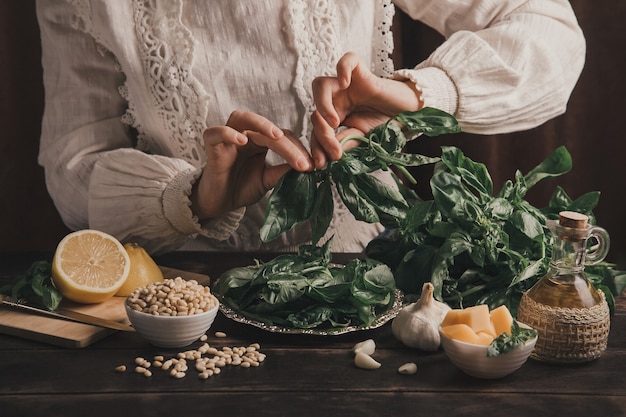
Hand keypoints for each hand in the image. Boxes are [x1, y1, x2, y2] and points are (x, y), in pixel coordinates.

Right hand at [191, 110, 312, 219]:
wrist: (219, 202)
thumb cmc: (242, 188)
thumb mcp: (267, 180)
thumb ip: (283, 171)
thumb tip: (307, 166)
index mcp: (260, 141)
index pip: (282, 136)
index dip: (297, 149)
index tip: (312, 167)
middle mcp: (245, 135)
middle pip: (266, 128)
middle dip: (287, 143)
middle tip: (301, 160)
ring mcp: (227, 139)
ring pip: (240, 117)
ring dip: (259, 123)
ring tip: (276, 136)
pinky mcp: (211, 147)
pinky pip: (216, 132)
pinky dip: (228, 133)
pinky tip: (243, 140)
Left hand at [310, 51, 422, 168]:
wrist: (410, 113)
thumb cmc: (386, 124)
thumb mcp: (365, 138)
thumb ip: (347, 142)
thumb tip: (329, 155)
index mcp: (334, 115)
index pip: (316, 129)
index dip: (317, 146)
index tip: (322, 164)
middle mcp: (336, 99)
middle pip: (314, 109)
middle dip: (321, 134)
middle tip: (335, 152)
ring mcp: (347, 85)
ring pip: (320, 85)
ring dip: (322, 105)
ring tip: (335, 122)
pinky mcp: (361, 72)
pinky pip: (347, 61)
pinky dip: (342, 69)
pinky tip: (344, 83)